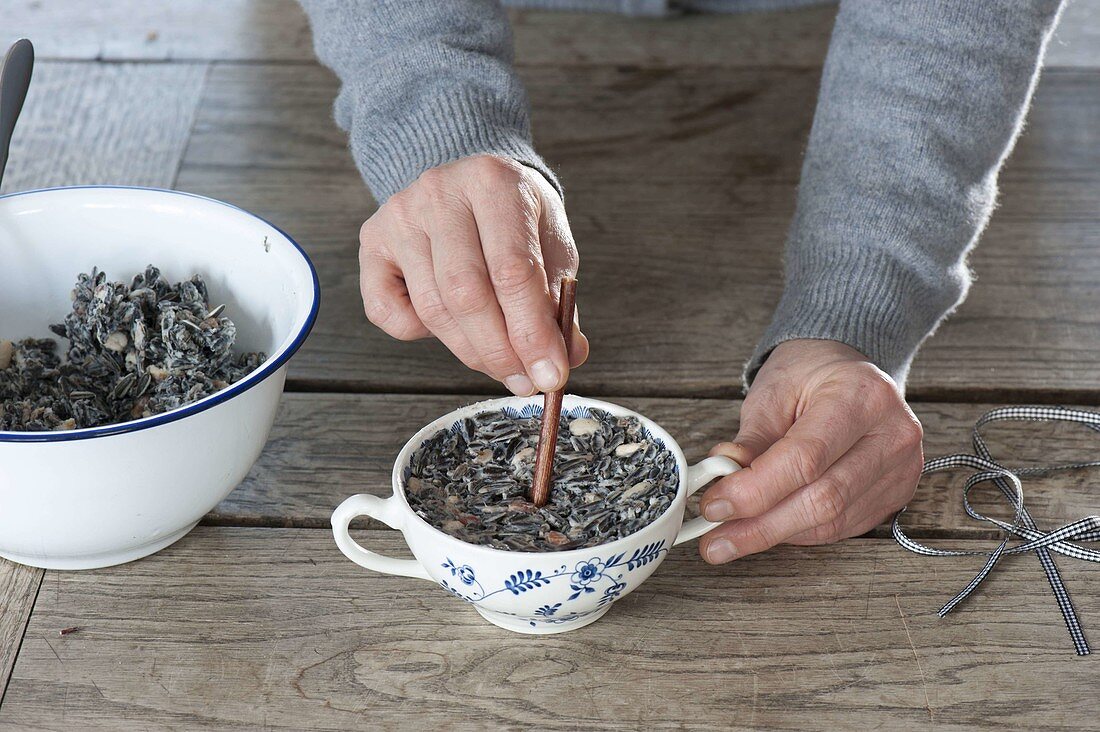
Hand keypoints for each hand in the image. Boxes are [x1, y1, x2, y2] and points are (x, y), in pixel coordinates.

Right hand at [358, 155, 587, 394]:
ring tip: (501, 365)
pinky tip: (449, 325)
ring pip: (432, 308)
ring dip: (470, 351)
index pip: (512, 270)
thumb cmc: (516, 220)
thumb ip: (557, 303)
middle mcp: (439, 193)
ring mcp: (399, 217)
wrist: (472, 184)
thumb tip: (564, 359)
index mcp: (494, 182)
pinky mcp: (371, 242)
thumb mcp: (551, 249)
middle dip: (500, 350)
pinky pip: (386, 311)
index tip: (552, 373)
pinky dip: (416, 333)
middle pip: (466, 293)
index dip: (532, 332)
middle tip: (525, 380)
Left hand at [698, 339, 923, 563]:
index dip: (755, 491)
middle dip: (761, 526)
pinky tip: (767, 528)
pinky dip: (799, 532)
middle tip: (715, 540)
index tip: (714, 506)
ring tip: (731, 538)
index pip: (805, 459)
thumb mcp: (771, 394)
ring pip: (832, 522)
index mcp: (861, 396)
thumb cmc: (808, 375)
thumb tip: (725, 482)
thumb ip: (751, 440)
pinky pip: (842, 526)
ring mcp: (901, 468)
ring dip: (775, 535)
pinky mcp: (897, 493)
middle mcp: (892, 435)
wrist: (847, 370)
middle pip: (823, 500)